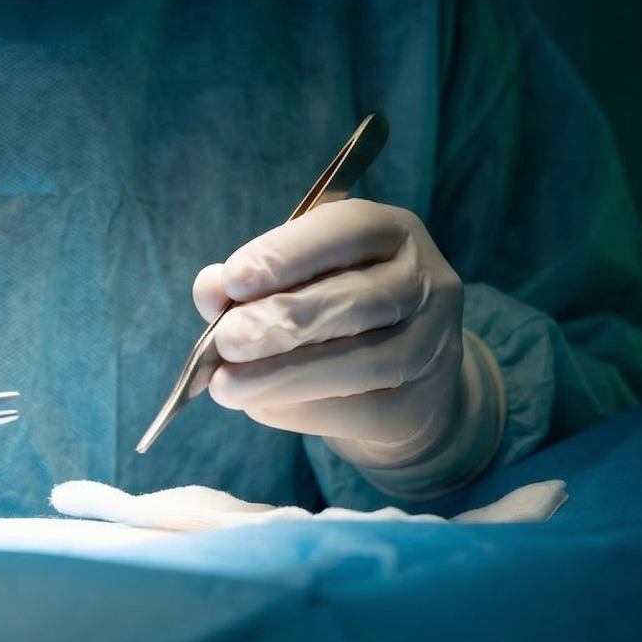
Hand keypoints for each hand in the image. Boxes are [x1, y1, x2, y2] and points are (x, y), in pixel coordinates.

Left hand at [192, 198, 500, 493]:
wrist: (406, 380)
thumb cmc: (337, 314)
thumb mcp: (299, 280)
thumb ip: (253, 282)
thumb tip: (209, 288)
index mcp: (393, 233)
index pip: (348, 230)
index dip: (287, 254)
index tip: (232, 280)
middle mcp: (426, 283)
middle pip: (356, 301)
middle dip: (281, 321)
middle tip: (225, 341)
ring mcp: (432, 346)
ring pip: (361, 363)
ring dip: (283, 376)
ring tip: (227, 386)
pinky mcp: (419, 404)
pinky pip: (359, 411)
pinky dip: (301, 411)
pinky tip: (259, 407)